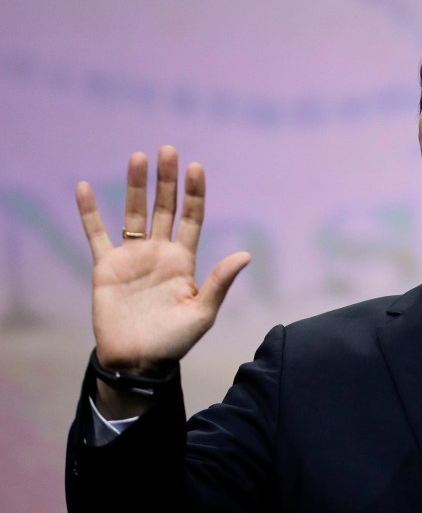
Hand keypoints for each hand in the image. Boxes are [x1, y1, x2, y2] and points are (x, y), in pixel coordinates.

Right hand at [77, 146, 250, 376]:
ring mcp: (132, 258)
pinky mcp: (106, 267)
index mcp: (184, 261)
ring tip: (139, 157)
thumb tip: (246, 254)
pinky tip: (85, 188)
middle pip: (164, 208)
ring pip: (133, 213)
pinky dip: (89, 212)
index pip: (192, 218)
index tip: (196, 167)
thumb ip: (219, 282)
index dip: (195, 194)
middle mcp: (159, 253)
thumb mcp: (202, 313)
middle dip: (167, 181)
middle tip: (168, 150)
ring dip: (136, 186)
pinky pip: (96, 234)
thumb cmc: (174, 342)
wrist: (137, 362)